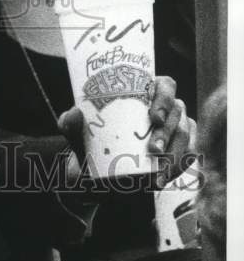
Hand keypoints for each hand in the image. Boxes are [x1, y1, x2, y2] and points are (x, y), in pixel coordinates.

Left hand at [58, 75, 195, 187]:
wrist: (96, 173)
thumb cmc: (90, 142)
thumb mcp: (77, 134)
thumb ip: (70, 124)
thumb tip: (74, 114)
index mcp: (144, 91)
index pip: (165, 85)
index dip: (164, 98)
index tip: (153, 118)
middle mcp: (164, 107)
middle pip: (178, 111)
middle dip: (168, 131)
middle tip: (153, 149)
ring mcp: (176, 127)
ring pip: (186, 134)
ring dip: (176, 151)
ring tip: (159, 169)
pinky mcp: (182, 149)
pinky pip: (191, 154)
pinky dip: (181, 164)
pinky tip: (167, 175)